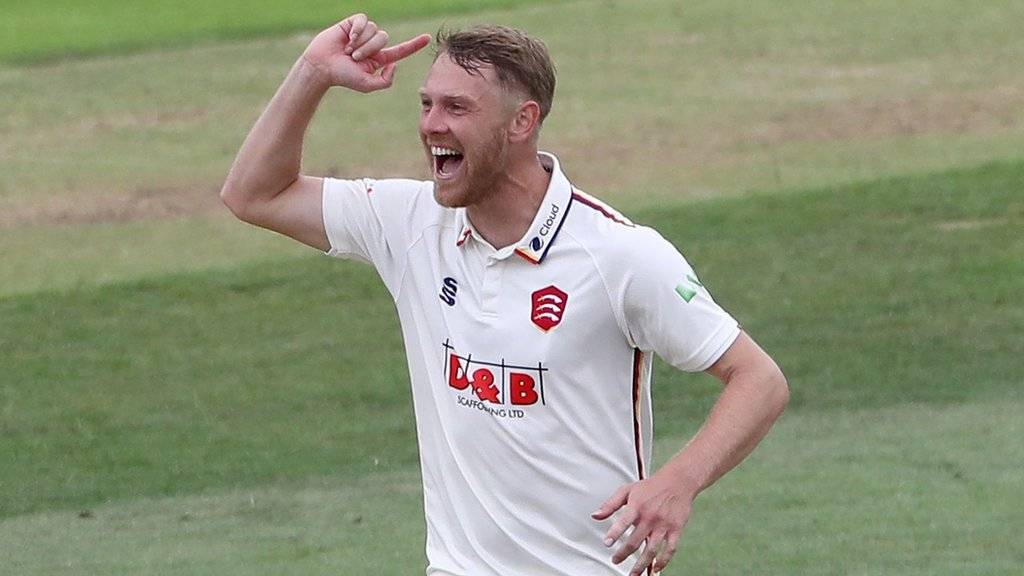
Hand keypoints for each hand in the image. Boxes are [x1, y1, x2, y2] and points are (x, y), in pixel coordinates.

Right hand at [301, 13, 430, 92]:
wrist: (322, 66)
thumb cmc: (343, 77)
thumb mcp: (368, 85)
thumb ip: (386, 80)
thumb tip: (395, 64)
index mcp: (380, 58)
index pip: (401, 50)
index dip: (415, 44)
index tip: (428, 38)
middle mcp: (373, 45)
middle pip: (384, 38)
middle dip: (369, 48)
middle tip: (354, 57)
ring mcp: (363, 33)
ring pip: (374, 29)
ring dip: (361, 42)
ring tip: (348, 50)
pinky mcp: (353, 23)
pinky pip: (363, 20)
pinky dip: (357, 31)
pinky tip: (347, 38)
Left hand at [591, 473, 695, 574]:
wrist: (678, 481)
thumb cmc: (650, 486)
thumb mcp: (627, 490)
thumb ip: (610, 504)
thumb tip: (595, 516)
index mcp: (637, 506)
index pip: (623, 522)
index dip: (614, 534)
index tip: (606, 544)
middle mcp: (650, 517)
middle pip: (635, 541)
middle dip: (623, 554)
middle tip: (615, 561)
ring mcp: (664, 525)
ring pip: (652, 550)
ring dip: (641, 564)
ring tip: (633, 574)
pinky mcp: (676, 529)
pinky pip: (670, 549)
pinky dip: (663, 561)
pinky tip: (655, 568)